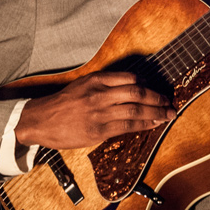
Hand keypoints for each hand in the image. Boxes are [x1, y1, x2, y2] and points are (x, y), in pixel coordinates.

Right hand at [15, 71, 175, 149]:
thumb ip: (105, 86)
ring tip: (167, 115)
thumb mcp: (83, 85)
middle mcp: (99, 94)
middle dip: (157, 99)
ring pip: (135, 111)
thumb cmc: (62, 103)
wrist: (40, 120)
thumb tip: (131, 89)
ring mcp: (99, 113)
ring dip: (155, 113)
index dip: (148, 85)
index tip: (157, 90)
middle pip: (137, 94)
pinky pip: (126, 127)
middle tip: (169, 103)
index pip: (130, 78)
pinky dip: (143, 125)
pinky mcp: (97, 131)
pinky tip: (152, 125)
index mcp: (96, 80)